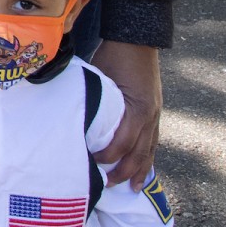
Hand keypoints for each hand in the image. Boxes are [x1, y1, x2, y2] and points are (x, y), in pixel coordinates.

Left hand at [91, 40, 162, 187]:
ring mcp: (155, 114)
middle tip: (108, 185)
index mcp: (137, 109)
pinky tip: (143, 169)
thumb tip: (70, 118)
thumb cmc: (114, 56)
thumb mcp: (100, 79)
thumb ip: (92, 101)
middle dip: (124, 171)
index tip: (93, 164)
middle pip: (139, 152)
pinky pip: (153, 140)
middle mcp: (149, 115)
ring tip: (130, 187)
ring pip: (149, 149)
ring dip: (139, 170)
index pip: (123, 143)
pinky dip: (148, 156)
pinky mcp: (155, 111)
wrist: (136, 39)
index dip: (108, 157)